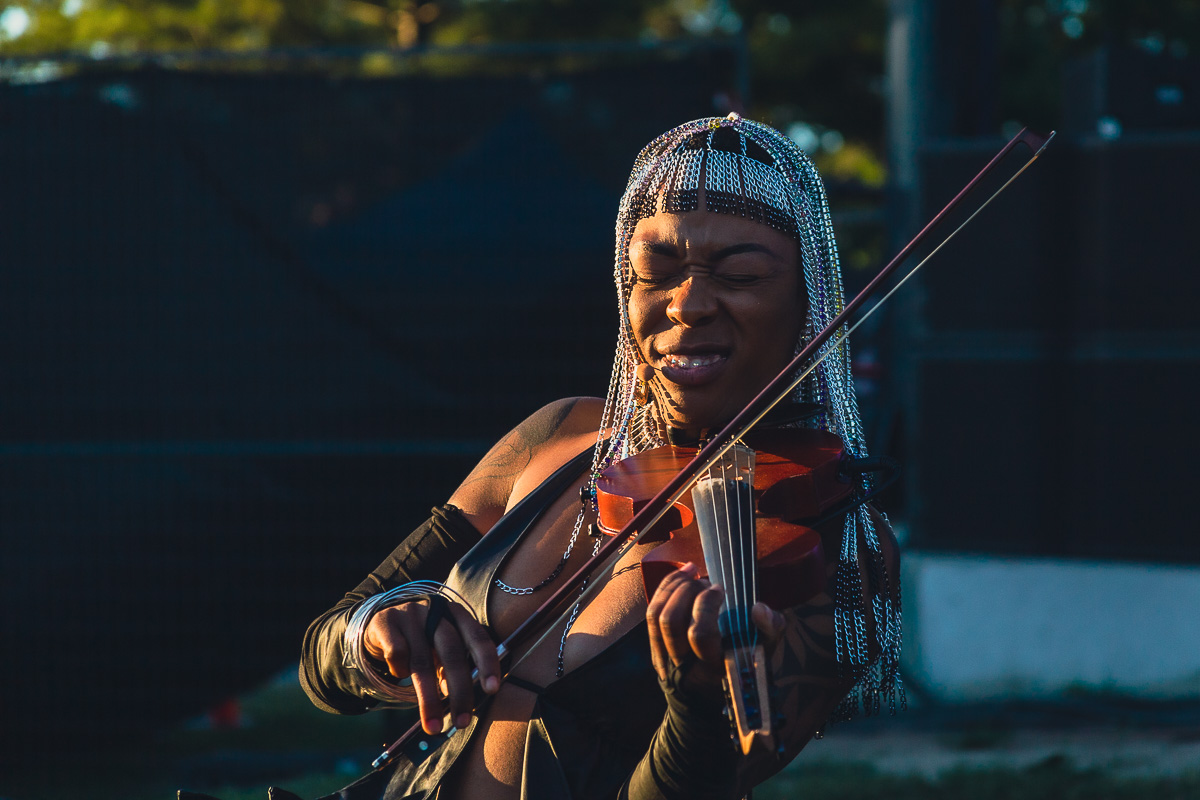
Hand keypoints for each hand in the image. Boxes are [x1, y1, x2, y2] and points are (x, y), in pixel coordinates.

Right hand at [363, 597, 499, 734]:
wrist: (381, 618)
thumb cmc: (421, 639)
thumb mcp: (441, 648)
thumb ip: (453, 668)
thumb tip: (461, 703)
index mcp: (458, 615)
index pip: (478, 637)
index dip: (487, 662)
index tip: (493, 689)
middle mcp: (436, 612)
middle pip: (452, 653)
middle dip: (460, 691)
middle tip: (463, 722)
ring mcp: (411, 615)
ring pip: (422, 662)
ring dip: (429, 700)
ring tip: (433, 727)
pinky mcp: (386, 622)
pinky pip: (397, 656)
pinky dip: (400, 672)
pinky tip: (400, 673)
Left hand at [646, 563, 786, 692]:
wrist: (708, 697)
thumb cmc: (742, 667)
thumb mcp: (763, 652)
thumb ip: (770, 629)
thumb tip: (758, 608)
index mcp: (713, 667)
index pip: (700, 634)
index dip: (705, 607)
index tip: (720, 590)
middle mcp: (683, 665)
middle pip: (671, 621)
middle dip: (688, 592)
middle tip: (707, 583)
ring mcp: (664, 658)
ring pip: (657, 615)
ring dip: (674, 587)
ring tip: (693, 574)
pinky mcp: (654, 649)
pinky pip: (651, 614)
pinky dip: (665, 589)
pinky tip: (682, 576)